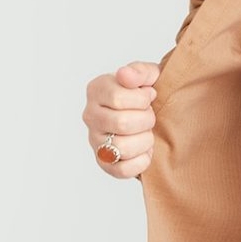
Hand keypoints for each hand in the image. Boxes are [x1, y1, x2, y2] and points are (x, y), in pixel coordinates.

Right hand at [83, 60, 161, 179]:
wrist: (149, 117)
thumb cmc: (146, 95)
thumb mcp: (149, 76)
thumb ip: (139, 72)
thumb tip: (125, 75)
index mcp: (97, 90)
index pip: (117, 98)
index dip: (142, 99)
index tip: (149, 96)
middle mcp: (90, 115)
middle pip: (121, 123)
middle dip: (146, 120)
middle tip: (150, 116)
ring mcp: (95, 141)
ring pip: (122, 147)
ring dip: (145, 140)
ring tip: (146, 133)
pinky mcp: (104, 163)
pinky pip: (123, 170)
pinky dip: (141, 161)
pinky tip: (144, 150)